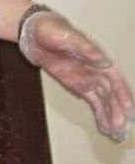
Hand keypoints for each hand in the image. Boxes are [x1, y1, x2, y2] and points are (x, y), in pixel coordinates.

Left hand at [21, 10, 132, 140]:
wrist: (37, 33)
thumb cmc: (53, 30)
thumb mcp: (68, 37)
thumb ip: (86, 49)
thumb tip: (103, 61)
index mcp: (99, 58)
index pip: (115, 79)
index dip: (122, 94)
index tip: (127, 108)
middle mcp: (98, 70)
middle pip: (112, 94)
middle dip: (117, 111)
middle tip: (121, 128)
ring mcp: (89, 79)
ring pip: (105, 101)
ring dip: (111, 116)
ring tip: (116, 133)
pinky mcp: (79, 85)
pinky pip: (93, 101)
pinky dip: (99, 113)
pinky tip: (105, 126)